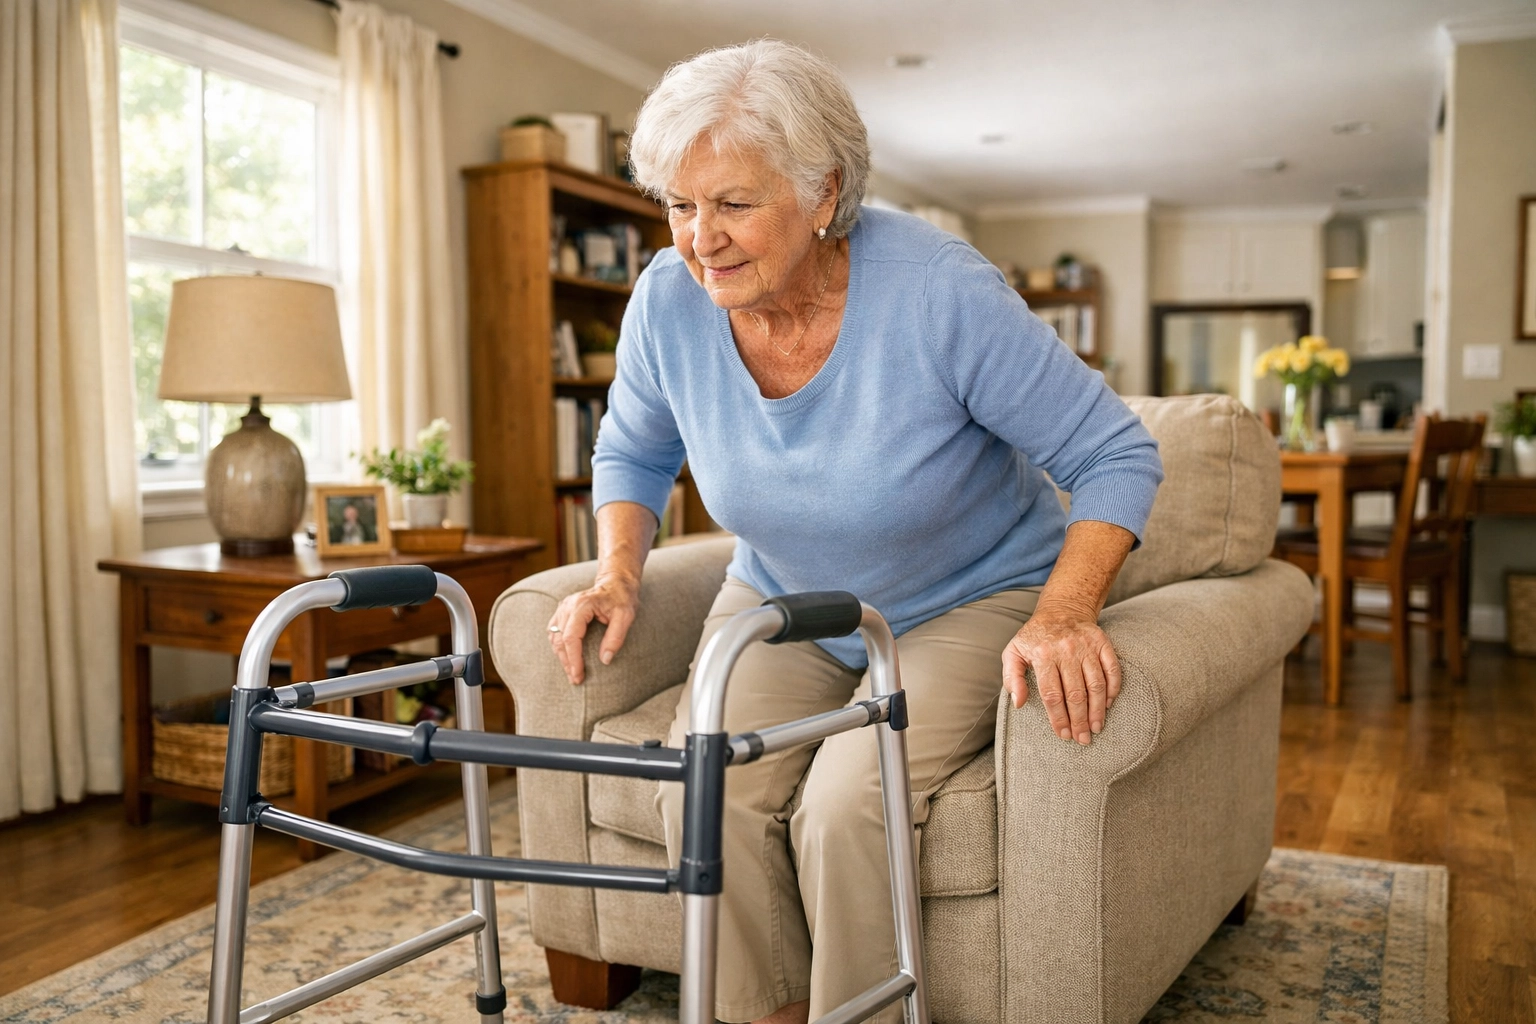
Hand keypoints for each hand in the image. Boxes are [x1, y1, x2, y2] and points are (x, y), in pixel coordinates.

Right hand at [548, 573, 639, 684]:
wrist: (616, 582)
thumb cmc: (622, 598)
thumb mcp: (626, 616)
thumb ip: (616, 637)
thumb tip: (605, 660)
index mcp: (582, 605)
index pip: (571, 637)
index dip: (573, 659)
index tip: (578, 675)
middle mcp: (568, 605)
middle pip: (560, 639)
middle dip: (567, 662)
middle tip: (576, 680)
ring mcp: (563, 607)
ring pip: (554, 636)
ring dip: (561, 656)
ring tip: (572, 672)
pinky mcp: (562, 611)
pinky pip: (554, 631)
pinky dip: (559, 646)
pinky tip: (567, 658)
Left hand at [1001, 608, 1121, 745]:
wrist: (1061, 610)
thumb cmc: (1034, 637)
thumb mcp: (1014, 652)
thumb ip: (1012, 677)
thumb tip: (1018, 703)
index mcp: (1043, 655)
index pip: (1051, 694)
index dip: (1058, 718)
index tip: (1063, 734)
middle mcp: (1066, 651)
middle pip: (1075, 694)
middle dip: (1079, 720)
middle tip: (1082, 739)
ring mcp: (1086, 647)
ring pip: (1096, 685)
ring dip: (1097, 710)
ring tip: (1095, 728)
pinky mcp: (1103, 643)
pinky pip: (1112, 670)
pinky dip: (1113, 689)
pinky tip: (1108, 706)